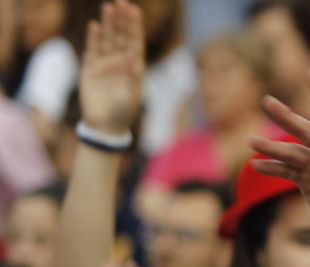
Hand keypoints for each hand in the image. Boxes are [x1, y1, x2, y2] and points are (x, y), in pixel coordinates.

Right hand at [77, 0, 144, 135]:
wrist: (105, 127)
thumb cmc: (123, 113)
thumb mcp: (130, 94)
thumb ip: (131, 74)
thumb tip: (133, 53)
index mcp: (135, 67)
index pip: (135, 41)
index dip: (135, 26)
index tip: (135, 10)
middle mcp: (120, 62)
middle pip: (121, 36)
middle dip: (121, 20)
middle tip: (121, 2)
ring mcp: (105, 64)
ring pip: (107, 39)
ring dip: (108, 24)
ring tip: (109, 7)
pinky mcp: (90, 69)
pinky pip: (92, 50)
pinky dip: (93, 38)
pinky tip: (94, 26)